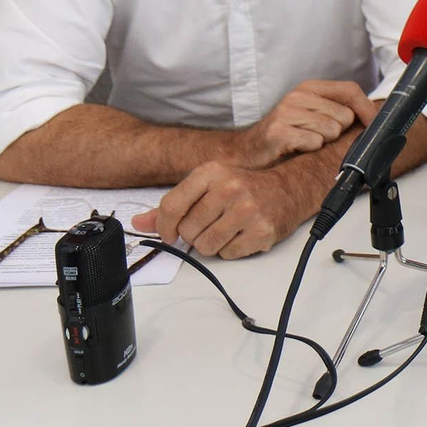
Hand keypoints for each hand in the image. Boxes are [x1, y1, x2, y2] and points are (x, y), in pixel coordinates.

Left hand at [131, 159, 312, 258]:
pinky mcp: (262, 231)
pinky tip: (242, 234)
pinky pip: (228, 254)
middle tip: (210, 225)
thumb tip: (138, 223)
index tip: (170, 233)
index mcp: (211, 172)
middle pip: (188, 230)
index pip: (171, 206)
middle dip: (194, 235)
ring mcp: (248, 210)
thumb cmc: (243, 188)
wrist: (288, 189)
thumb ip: (173, 205)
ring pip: (206, 246)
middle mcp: (230, 188)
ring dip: (212, 244)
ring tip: (227, 230)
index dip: (164, 226)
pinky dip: (231, 249)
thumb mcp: (207, 186)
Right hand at [234, 81, 377, 166]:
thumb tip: (375, 118)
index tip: (374, 125)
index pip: (350, 90)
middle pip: (345, 116)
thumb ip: (339, 111)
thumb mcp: (313, 116)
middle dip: (338, 132)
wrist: (248, 153)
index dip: (367, 109)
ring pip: (331, 130)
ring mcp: (286, 112)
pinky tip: (295, 149)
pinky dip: (309, 150)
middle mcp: (297, 95)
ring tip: (304, 143)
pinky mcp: (278, 132)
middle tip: (317, 137)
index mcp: (310, 88)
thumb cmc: (287, 135)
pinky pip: (315, 142)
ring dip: (322, 143)